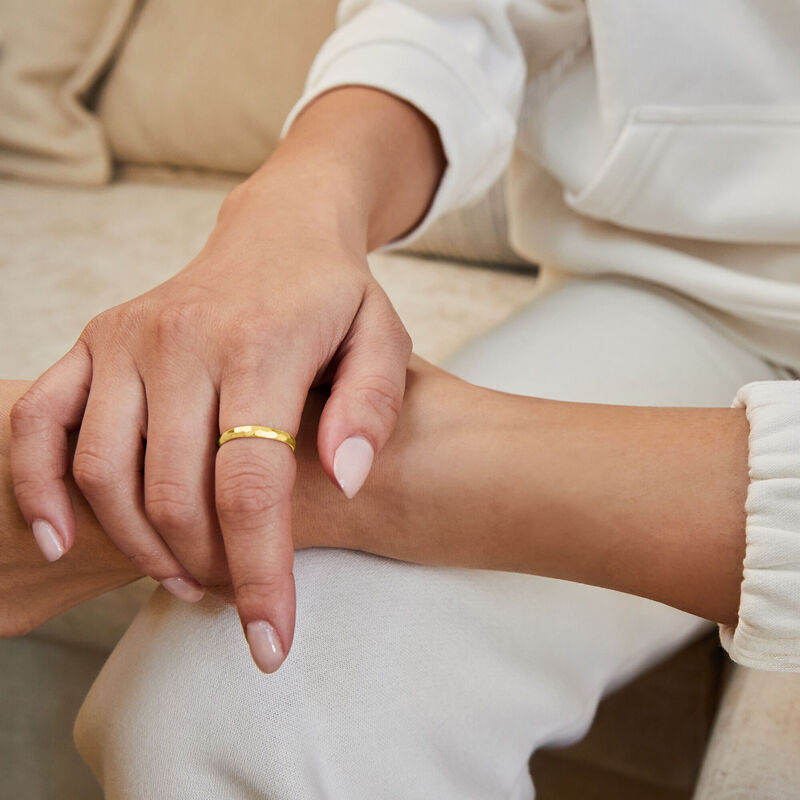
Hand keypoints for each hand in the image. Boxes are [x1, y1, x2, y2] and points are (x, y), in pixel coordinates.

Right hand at [9, 169, 410, 672]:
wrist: (280, 235)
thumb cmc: (336, 298)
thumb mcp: (383, 339)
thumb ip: (372, 406)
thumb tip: (344, 478)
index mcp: (261, 344)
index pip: (252, 485)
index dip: (261, 574)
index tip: (273, 643)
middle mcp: (182, 340)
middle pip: (174, 492)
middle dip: (207, 568)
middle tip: (236, 602)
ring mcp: (128, 338)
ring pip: (104, 472)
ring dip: (139, 545)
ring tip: (185, 579)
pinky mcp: (95, 340)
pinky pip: (40, 422)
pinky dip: (39, 487)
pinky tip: (64, 539)